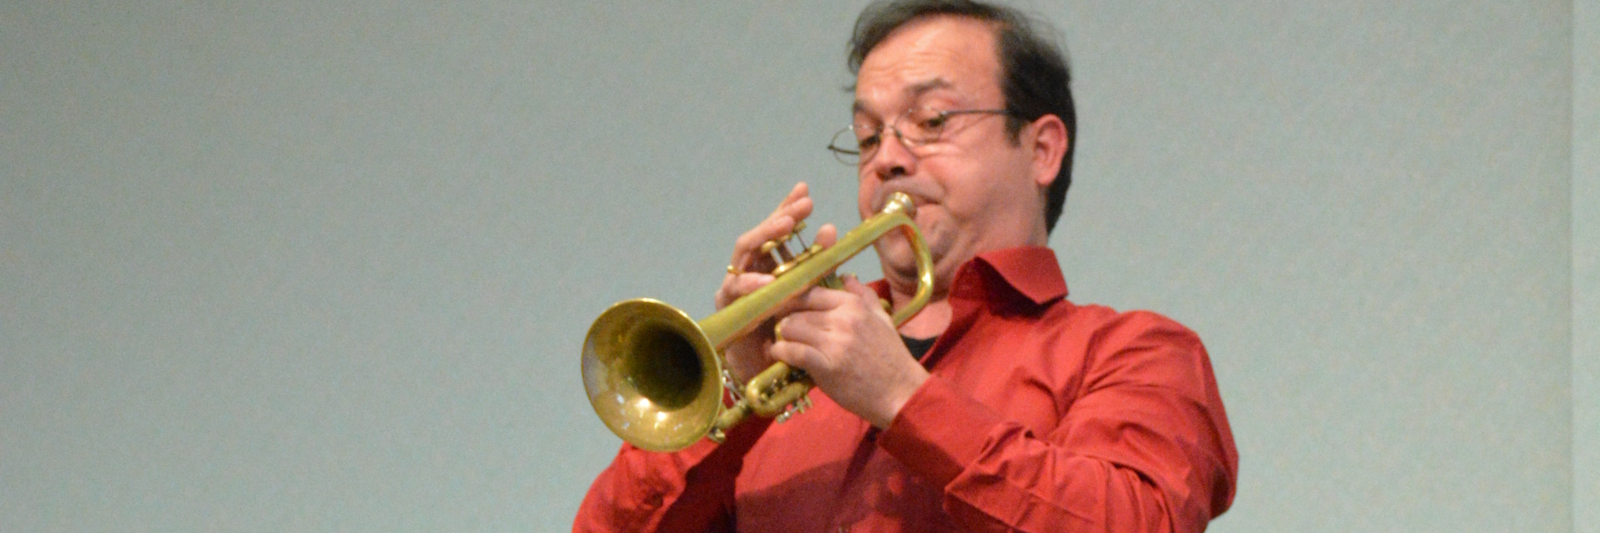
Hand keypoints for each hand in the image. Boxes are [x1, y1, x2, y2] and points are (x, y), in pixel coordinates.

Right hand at [715, 182, 836, 381]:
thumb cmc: (788, 332)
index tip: (805, 191)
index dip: (788, 209)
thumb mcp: (810, 294)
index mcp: (770, 265)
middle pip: (761, 234)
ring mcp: (736, 285)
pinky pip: (736, 289)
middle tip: (802, 205)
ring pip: (745, 252)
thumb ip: (818, 264)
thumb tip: (831, 228)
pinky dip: (752, 283)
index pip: (778, 232)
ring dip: (765, 236)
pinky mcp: (727, 306)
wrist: (768, 371)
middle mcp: (751, 269)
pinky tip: (769, 279)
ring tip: (786, 225)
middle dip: (780, 217)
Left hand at [767, 276, 928, 427]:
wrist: (901, 393)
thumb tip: (846, 277)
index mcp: (854, 306)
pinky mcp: (825, 366)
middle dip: (787, 321)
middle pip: (796, 311)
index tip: (786, 309)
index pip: (811, 292)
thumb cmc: (891, 357)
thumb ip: (864, 296)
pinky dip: (781, 353)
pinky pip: (792, 351)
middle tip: (786, 332)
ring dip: (784, 337)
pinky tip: (781, 357)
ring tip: (785, 344)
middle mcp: (843, 319)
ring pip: (791, 328)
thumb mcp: (883, 319)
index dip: (793, 300)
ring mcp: (834, 342)